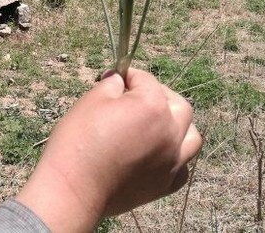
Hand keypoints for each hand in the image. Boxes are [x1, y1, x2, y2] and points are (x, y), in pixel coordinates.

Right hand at [16, 68, 201, 232]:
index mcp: (152, 106)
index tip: (116, 79)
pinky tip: (157, 154)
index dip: (129, 76)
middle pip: (178, 105)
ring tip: (159, 124)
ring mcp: (172, 161)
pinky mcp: (165, 185)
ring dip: (179, 125)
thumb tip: (118, 79)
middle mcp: (170, 132)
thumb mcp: (91, 100)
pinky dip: (175, 156)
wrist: (73, 188)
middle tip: (137, 96)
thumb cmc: (79, 140)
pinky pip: (183, 166)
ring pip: (191, 136)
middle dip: (160, 95)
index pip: (146, 81)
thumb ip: (111, 84)